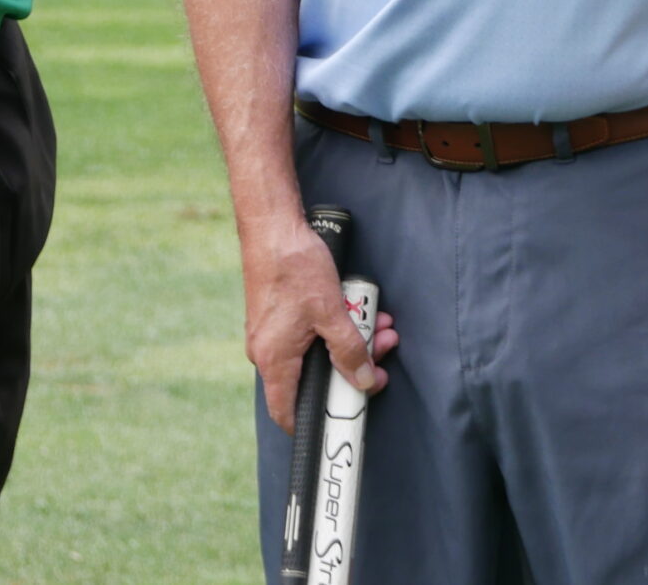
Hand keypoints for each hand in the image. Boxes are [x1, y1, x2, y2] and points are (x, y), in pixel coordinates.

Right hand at [241, 219, 400, 430]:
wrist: (271, 226)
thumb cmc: (294, 267)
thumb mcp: (330, 312)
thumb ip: (349, 351)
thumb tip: (364, 381)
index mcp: (274, 360)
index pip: (287, 412)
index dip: (313, 423)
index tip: (343, 420)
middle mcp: (267, 351)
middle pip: (312, 379)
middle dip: (352, 367)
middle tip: (381, 355)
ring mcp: (270, 332)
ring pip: (315, 352)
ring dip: (349, 341)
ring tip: (378, 325)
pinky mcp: (276, 315)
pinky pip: (307, 333)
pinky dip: (333, 326)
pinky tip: (357, 310)